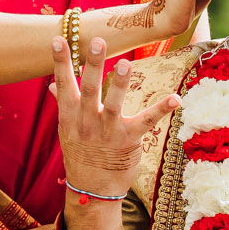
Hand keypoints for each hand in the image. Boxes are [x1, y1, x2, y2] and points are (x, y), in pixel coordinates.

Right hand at [50, 35, 179, 200]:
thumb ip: (63, 104)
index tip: (59, 38)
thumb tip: (53, 84)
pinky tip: (175, 98)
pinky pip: (146, 123)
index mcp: (70, 117)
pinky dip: (161, 110)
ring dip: (119, 84)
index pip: (64, 84)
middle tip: (96, 41)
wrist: (92, 191)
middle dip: (91, 65)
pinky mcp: (129, 141)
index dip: (61, 62)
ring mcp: (108, 133)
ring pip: (114, 106)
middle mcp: (87, 123)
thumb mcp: (66, 131)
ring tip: (125, 63)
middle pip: (89, 90)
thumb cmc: (80, 155)